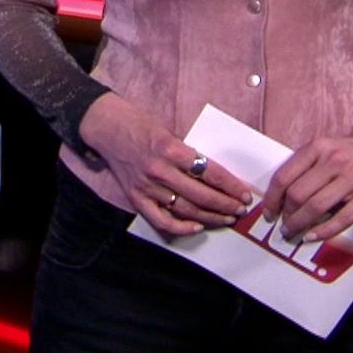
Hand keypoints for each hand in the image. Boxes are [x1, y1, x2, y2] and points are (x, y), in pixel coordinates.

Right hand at [77, 93, 253, 234]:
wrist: (107, 128)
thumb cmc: (140, 125)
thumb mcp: (169, 131)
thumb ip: (188, 153)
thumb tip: (216, 174)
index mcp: (170, 149)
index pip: (210, 172)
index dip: (231, 185)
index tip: (245, 193)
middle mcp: (159, 170)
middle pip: (201, 194)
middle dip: (226, 204)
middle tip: (241, 209)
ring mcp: (147, 187)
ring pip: (185, 209)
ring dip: (210, 217)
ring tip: (227, 218)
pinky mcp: (136, 197)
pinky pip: (161, 220)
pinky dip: (180, 227)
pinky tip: (197, 227)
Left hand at [262, 118, 352, 242]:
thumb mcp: (326, 148)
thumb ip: (306, 166)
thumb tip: (280, 194)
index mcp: (317, 148)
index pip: (284, 176)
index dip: (272, 199)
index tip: (269, 212)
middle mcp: (333, 162)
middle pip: (297, 194)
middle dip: (285, 215)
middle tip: (283, 225)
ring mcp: (352, 179)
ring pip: (316, 207)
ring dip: (299, 224)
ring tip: (293, 232)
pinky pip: (341, 219)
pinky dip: (323, 231)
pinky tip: (312, 236)